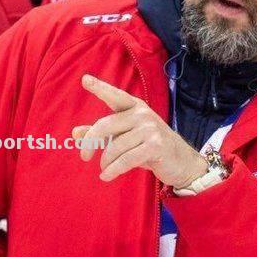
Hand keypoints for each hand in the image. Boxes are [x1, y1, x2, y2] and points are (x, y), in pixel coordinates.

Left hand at [73, 75, 209, 187]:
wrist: (181, 162)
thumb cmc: (149, 147)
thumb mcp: (125, 138)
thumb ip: (101, 134)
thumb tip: (75, 133)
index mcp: (135, 107)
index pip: (115, 96)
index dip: (99, 88)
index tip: (85, 80)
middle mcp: (142, 114)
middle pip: (105, 125)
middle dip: (91, 142)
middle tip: (84, 156)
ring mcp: (150, 129)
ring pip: (115, 147)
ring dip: (106, 161)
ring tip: (105, 168)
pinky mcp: (155, 146)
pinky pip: (125, 159)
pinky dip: (113, 170)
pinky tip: (106, 176)